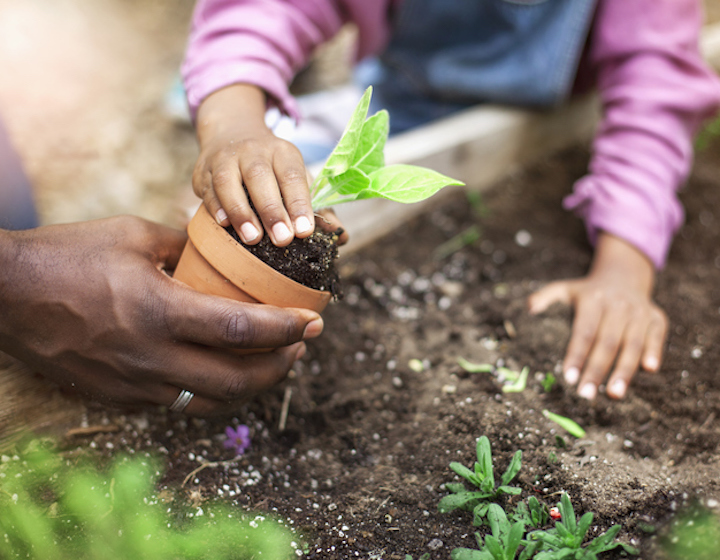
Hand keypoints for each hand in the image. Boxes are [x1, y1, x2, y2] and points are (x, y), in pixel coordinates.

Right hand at [0, 217, 323, 414]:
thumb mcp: (131, 234)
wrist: (2, 296)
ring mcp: (134, 385)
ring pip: (212, 401)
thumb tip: (221, 246)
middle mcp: (151, 357)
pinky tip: (223, 369)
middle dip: (281, 366)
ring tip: (272, 360)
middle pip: (237, 380)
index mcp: (159, 312)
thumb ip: (184, 243)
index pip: (242, 331)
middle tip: (301, 344)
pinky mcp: (120, 397)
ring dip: (252, 385)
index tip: (314, 321)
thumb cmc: (66, 256)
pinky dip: (213, 390)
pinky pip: (181, 403)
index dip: (287, 329)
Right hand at [193, 84, 314, 246]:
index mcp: (282, 152)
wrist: (231, 132)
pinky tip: (224, 224)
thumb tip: (342, 236)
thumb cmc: (272, 168)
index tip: (306, 230)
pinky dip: (215, 207)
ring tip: (252, 238)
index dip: (299, 203)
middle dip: (272, 210)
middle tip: (283, 239)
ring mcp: (225, 159)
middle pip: (260, 177)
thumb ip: (318, 207)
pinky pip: (207, 189)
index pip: (292, 176)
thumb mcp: (297, 177)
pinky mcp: (203, 171)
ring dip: (241, 211)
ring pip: (229, 182)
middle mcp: (253, 151)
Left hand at [527, 233, 667, 399]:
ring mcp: (639, 311)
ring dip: (624, 370)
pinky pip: (656, 336)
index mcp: (593, 301)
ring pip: (632, 344)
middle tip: (586, 394)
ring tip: (615, 394)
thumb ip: (545, 297)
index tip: (568, 378)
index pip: (584, 332)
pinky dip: (654, 351)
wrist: (624, 276)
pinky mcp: (657, 317)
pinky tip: (649, 370)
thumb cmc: (587, 292)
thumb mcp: (565, 289)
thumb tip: (529, 309)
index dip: (576, 355)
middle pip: (607, 342)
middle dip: (597, 371)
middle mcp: (618, 305)